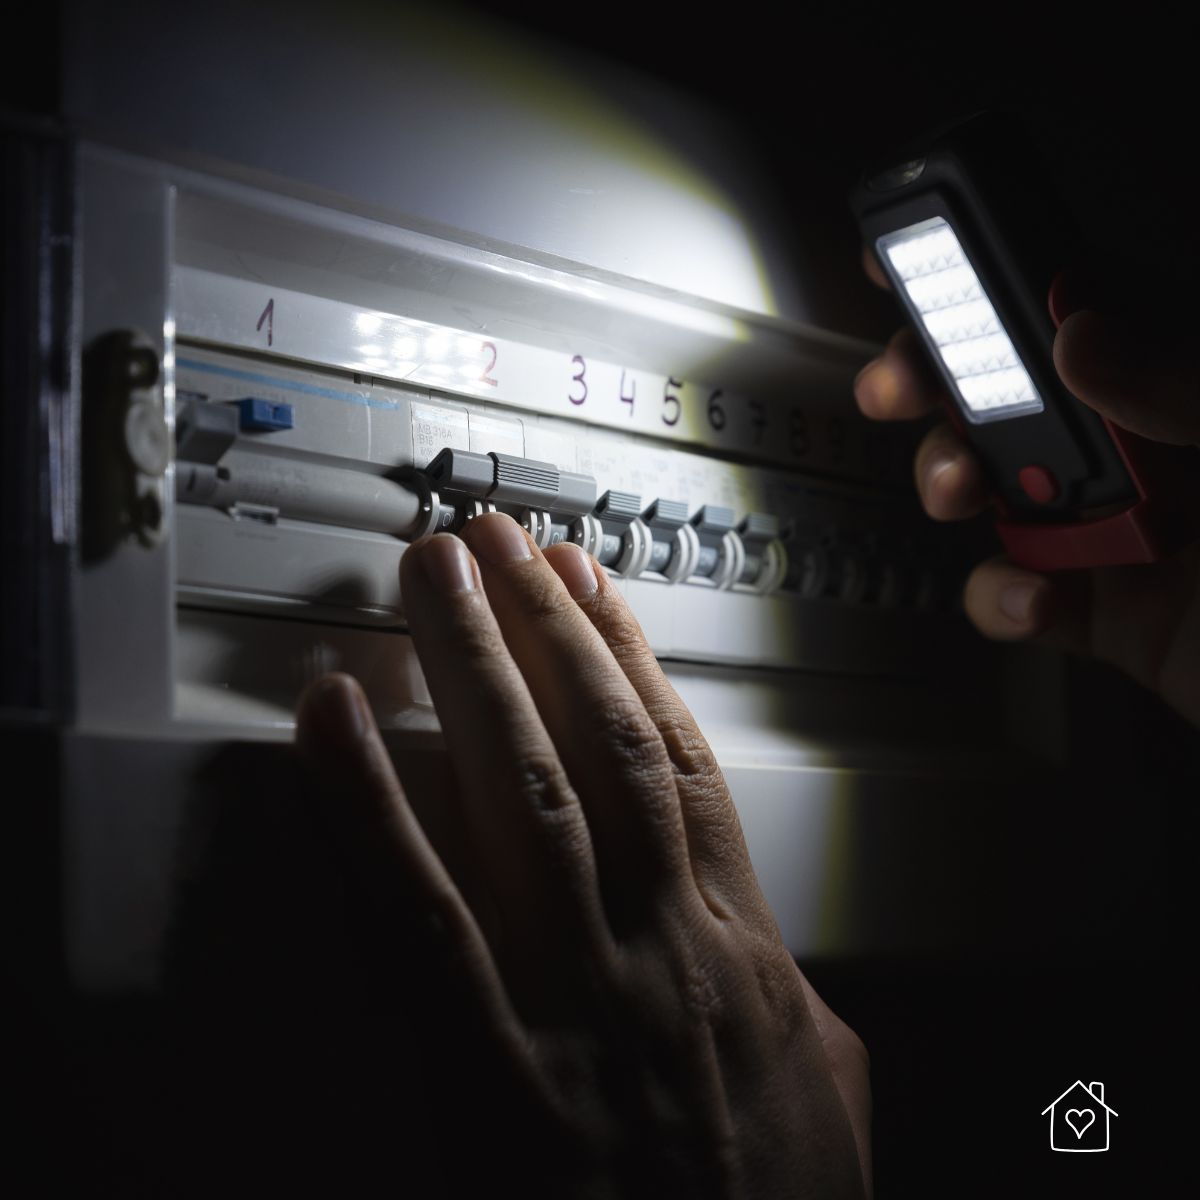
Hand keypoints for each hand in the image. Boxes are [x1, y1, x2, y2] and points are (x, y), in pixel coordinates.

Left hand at [294, 512, 869, 1197]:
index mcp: (733, 943)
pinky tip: (330, 724)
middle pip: (594, 741)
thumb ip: (799, 999)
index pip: (673, 757)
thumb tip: (782, 955)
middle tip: (494, 542)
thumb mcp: (831, 1089)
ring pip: (517, 788)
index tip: (589, 587)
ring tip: (435, 579)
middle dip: (543, 626)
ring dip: (473, 669)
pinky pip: (412, 908)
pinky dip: (366, 803)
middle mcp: (656, 943)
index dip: (630, 655)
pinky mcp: (485, 1068)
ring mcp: (570, 994)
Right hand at [854, 252, 1199, 728]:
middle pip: (1016, 388)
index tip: (920, 259)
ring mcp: (1123, 527)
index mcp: (1194, 382)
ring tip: (961, 493)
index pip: (1090, 298)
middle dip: (941, 381)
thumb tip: (1080, 336)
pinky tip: (1036, 600)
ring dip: (953, 481)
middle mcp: (1152, 442)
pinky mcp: (1106, 609)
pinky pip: (1018, 591)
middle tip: (902, 385)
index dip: (1000, 271)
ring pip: (999, 484)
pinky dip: (1002, 597)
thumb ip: (1187, 383)